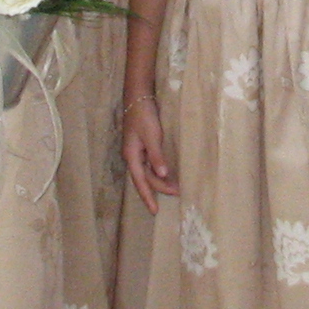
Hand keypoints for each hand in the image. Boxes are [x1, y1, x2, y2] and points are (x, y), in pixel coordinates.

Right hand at [122, 95, 177, 210]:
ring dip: (159, 181)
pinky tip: (166, 174)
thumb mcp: (151, 135)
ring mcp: (137, 151)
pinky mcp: (142, 145)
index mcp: (131, 156)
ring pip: (147, 172)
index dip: (148, 197)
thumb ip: (156, 155)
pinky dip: (158, 171)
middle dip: (159, 189)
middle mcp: (133, 156)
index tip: (155, 211)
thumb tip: (162, 174)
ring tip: (174, 188)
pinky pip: (149, 164)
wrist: (138, 97)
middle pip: (145, 178)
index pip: (141, 182)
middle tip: (177, 194)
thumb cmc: (143, 115)